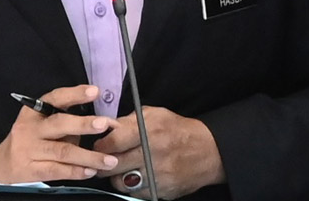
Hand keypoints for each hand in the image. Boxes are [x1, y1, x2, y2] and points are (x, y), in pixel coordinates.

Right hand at [0, 85, 120, 183]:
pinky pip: (58, 171)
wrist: (1, 164)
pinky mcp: (32, 170)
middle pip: (59, 124)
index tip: (94, 91)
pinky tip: (91, 171)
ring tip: (109, 159)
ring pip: (63, 151)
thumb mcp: (41, 123)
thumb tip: (99, 123)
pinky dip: (76, 171)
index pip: (55, 98)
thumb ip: (65, 121)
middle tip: (105, 124)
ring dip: (89, 156)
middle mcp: (31, 129)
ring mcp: (30, 150)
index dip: (75, 94)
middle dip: (84, 124)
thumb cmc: (30, 139)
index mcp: (34, 111)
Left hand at [94, 106, 225, 198]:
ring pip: (121, 183)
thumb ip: (130, 120)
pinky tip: (137, 176)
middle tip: (104, 159)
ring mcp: (157, 176)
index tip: (100, 144)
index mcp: (150, 132)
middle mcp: (153, 155)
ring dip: (116, 177)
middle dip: (104, 162)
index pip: (114, 142)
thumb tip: (108, 128)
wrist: (208, 151)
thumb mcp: (156, 115)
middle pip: (113, 165)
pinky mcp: (161, 192)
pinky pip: (136, 193)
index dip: (102, 144)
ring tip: (121, 168)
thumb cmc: (179, 131)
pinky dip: (132, 186)